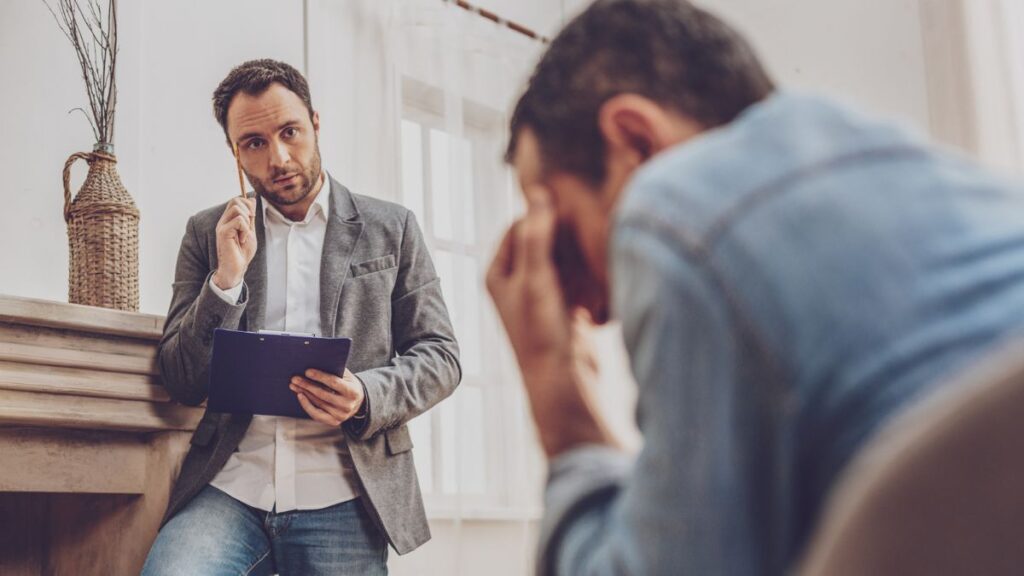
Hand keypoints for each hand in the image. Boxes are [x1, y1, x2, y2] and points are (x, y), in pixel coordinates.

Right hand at [213, 197, 256, 289]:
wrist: (236, 268)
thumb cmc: (242, 252)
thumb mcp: (250, 231)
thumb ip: (250, 217)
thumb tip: (252, 200)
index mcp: (229, 220)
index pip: (236, 200)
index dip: (248, 205)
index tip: (252, 219)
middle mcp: (223, 221)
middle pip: (236, 200)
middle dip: (248, 211)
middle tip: (248, 227)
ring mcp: (222, 226)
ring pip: (237, 208)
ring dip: (247, 222)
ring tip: (244, 235)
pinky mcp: (223, 232)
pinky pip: (239, 220)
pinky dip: (245, 230)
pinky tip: (242, 240)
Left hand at [289, 368, 364, 426]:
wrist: (358, 402)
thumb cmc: (349, 385)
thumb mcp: (347, 376)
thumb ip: (335, 371)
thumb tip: (316, 362)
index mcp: (353, 391)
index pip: (334, 383)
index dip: (320, 377)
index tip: (307, 371)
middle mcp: (347, 405)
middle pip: (323, 394)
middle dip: (307, 385)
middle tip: (295, 378)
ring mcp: (341, 415)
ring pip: (318, 403)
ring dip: (304, 393)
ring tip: (294, 385)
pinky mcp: (334, 421)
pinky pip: (316, 414)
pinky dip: (306, 405)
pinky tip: (300, 396)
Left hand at [486, 186, 613, 456]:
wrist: (564, 384)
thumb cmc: (541, 333)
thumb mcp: (537, 278)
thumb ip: (537, 234)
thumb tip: (538, 192)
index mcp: (498, 272)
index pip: (521, 225)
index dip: (545, 216)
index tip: (571, 213)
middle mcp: (516, 282)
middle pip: (545, 240)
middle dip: (567, 238)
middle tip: (587, 235)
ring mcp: (542, 295)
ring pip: (566, 259)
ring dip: (581, 258)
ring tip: (593, 262)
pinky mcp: (566, 308)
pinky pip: (580, 279)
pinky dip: (590, 277)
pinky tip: (601, 282)